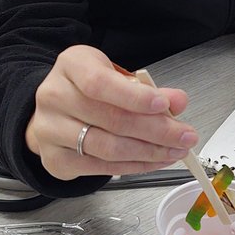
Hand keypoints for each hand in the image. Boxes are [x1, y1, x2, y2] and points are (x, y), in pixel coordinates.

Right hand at [25, 45, 196, 181]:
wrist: (57, 109)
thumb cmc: (89, 88)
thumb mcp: (117, 75)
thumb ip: (147, 88)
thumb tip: (177, 102)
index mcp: (71, 66)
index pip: (100, 83)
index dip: (135, 97)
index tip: (165, 105)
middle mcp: (54, 97)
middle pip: (111, 119)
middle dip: (156, 130)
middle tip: (184, 136)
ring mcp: (49, 131)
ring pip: (107, 147)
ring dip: (149, 152)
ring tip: (174, 151)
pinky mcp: (55, 159)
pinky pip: (101, 168)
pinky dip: (134, 166)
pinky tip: (154, 161)